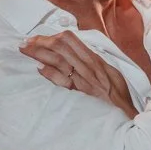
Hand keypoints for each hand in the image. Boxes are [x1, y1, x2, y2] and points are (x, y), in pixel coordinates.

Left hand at [21, 32, 138, 118]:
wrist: (124, 114)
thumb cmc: (118, 95)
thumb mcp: (110, 71)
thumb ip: (94, 61)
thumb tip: (79, 52)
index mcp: (95, 59)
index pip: (71, 40)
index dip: (52, 36)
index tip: (39, 37)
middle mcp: (88, 67)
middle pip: (61, 47)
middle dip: (41, 42)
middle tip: (25, 42)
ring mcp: (84, 80)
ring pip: (59, 60)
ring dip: (40, 53)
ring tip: (26, 50)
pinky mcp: (80, 95)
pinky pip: (63, 81)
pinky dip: (50, 73)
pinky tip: (39, 68)